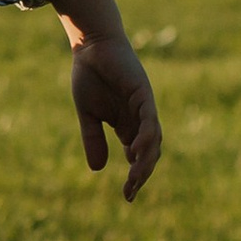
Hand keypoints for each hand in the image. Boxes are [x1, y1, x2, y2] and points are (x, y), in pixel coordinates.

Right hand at [71, 30, 162, 200]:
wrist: (91, 45)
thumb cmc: (90, 75)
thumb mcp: (88, 113)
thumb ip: (93, 139)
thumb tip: (97, 170)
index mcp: (127, 125)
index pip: (138, 157)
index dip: (136, 176)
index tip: (127, 196)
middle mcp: (140, 119)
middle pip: (150, 153)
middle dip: (142, 174)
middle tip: (131, 191)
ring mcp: (144, 107)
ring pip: (153, 140)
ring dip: (146, 160)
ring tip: (136, 177)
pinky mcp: (143, 94)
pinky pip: (149, 120)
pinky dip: (146, 136)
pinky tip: (137, 151)